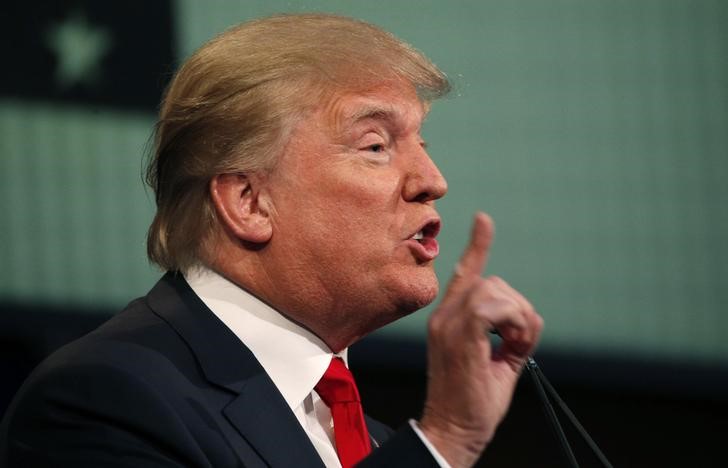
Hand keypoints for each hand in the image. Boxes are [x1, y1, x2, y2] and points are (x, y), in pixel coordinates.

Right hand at [419, 212, 543, 467]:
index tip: (484, 220)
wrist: (453, 430)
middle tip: (518, 343)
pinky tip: (511, 345)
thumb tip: (527, 317)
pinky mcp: (458, 334)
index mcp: (449, 321)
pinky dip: (513, 322)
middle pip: (491, 282)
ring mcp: (448, 325)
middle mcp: (444, 318)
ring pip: (493, 290)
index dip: (477, 246)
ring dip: (516, 316)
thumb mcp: (498, 363)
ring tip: (514, 347)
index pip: (464, 275)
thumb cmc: (474, 404)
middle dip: (517, 308)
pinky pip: (491, 307)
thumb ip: (509, 335)